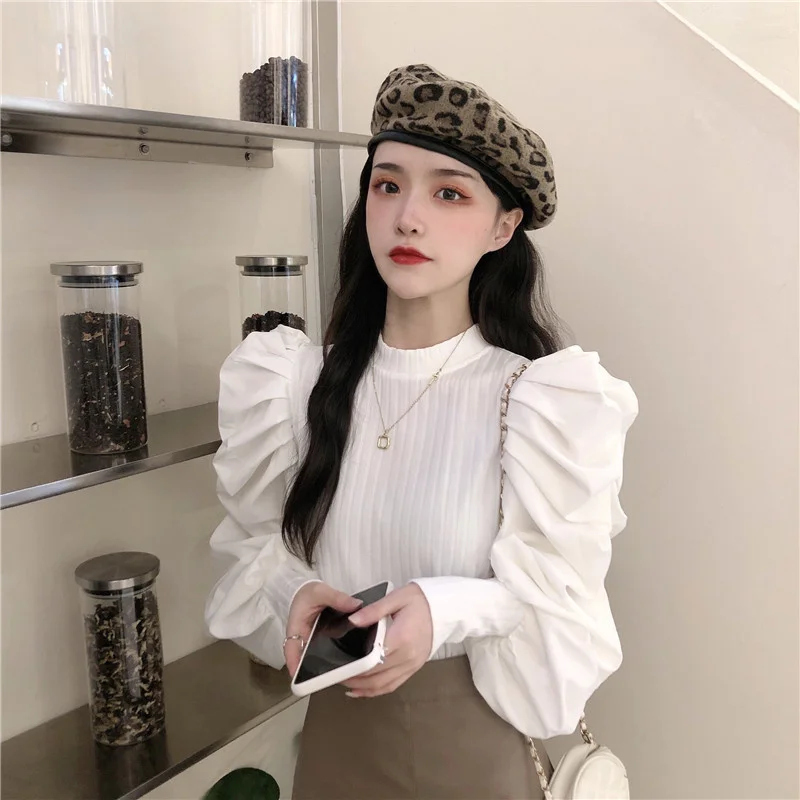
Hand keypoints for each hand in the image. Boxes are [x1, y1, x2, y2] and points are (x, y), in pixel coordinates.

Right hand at [284, 582, 362, 677]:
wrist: (312, 593)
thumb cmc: (309, 594)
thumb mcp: (320, 592)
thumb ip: (336, 598)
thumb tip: (355, 605)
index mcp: (296, 628)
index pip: (291, 648)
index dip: (293, 663)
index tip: (297, 676)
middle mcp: (305, 640)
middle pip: (306, 659)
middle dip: (315, 671)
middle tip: (328, 679)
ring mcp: (315, 643)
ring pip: (320, 657)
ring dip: (330, 664)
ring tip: (345, 672)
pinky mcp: (326, 642)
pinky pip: (332, 650)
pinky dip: (341, 654)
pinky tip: (354, 658)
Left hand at [341, 583, 432, 697]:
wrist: (444, 607)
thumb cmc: (420, 600)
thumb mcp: (396, 598)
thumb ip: (373, 611)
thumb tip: (352, 620)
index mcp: (401, 638)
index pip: (372, 660)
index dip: (354, 666)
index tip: (338, 666)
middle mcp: (407, 656)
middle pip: (376, 676)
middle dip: (354, 679)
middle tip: (336, 675)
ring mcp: (412, 665)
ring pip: (384, 685)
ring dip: (364, 688)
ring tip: (346, 684)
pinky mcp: (414, 668)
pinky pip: (394, 685)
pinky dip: (378, 690)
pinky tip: (364, 689)